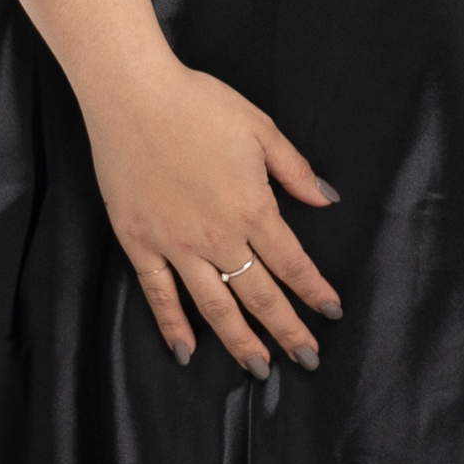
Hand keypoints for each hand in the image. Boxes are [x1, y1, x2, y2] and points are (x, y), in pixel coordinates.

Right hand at [84, 60, 341, 372]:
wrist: (132, 95)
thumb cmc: (199, 103)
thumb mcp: (261, 129)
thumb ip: (295, 171)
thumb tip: (325, 201)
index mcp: (252, 208)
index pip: (292, 264)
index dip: (314, 292)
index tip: (331, 313)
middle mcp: (217, 237)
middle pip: (259, 296)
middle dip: (287, 331)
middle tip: (308, 359)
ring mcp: (175, 245)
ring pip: (214, 307)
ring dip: (240, 342)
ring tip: (260, 369)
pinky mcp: (139, 243)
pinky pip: (158, 295)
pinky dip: (172, 326)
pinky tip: (186, 351)